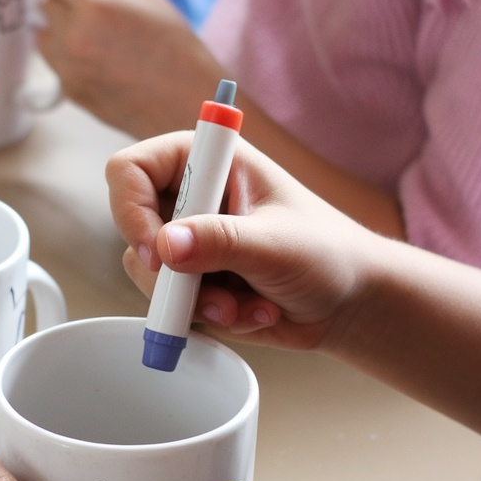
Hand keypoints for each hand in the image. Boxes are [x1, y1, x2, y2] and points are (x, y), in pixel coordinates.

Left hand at [23, 0, 221, 136]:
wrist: (184, 101)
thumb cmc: (173, 45)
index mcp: (96, 3)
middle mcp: (75, 35)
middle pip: (45, 2)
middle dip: (63, 0)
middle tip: (93, 8)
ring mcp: (69, 66)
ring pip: (43, 33)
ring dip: (61, 29)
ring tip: (99, 37)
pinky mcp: (69, 90)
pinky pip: (54, 61)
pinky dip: (68, 55)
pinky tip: (101, 60)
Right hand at [106, 133, 373, 346]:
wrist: (349, 303)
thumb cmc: (327, 253)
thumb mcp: (276, 245)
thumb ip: (220, 242)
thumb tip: (165, 247)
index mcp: (209, 162)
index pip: (131, 169)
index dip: (131, 210)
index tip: (158, 252)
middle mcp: (190, 197)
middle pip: (133, 229)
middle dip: (172, 276)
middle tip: (211, 297)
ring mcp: (188, 241)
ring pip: (149, 275)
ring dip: (196, 303)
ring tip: (247, 308)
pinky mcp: (192, 281)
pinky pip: (171, 305)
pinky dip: (208, 318)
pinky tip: (252, 313)